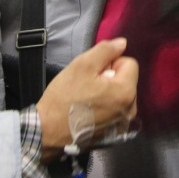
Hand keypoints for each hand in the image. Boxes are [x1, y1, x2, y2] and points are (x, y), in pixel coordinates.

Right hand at [36, 38, 138, 162]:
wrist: (48, 132)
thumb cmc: (65, 97)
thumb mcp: (82, 65)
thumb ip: (105, 50)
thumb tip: (123, 43)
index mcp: (126, 92)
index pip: (129, 63)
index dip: (110, 63)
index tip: (92, 73)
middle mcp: (131, 110)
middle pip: (126, 80)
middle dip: (110, 78)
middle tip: (87, 85)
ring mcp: (123, 124)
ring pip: (120, 95)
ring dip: (107, 93)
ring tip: (86, 99)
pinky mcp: (114, 134)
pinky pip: (115, 111)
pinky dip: (105, 108)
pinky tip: (88, 111)